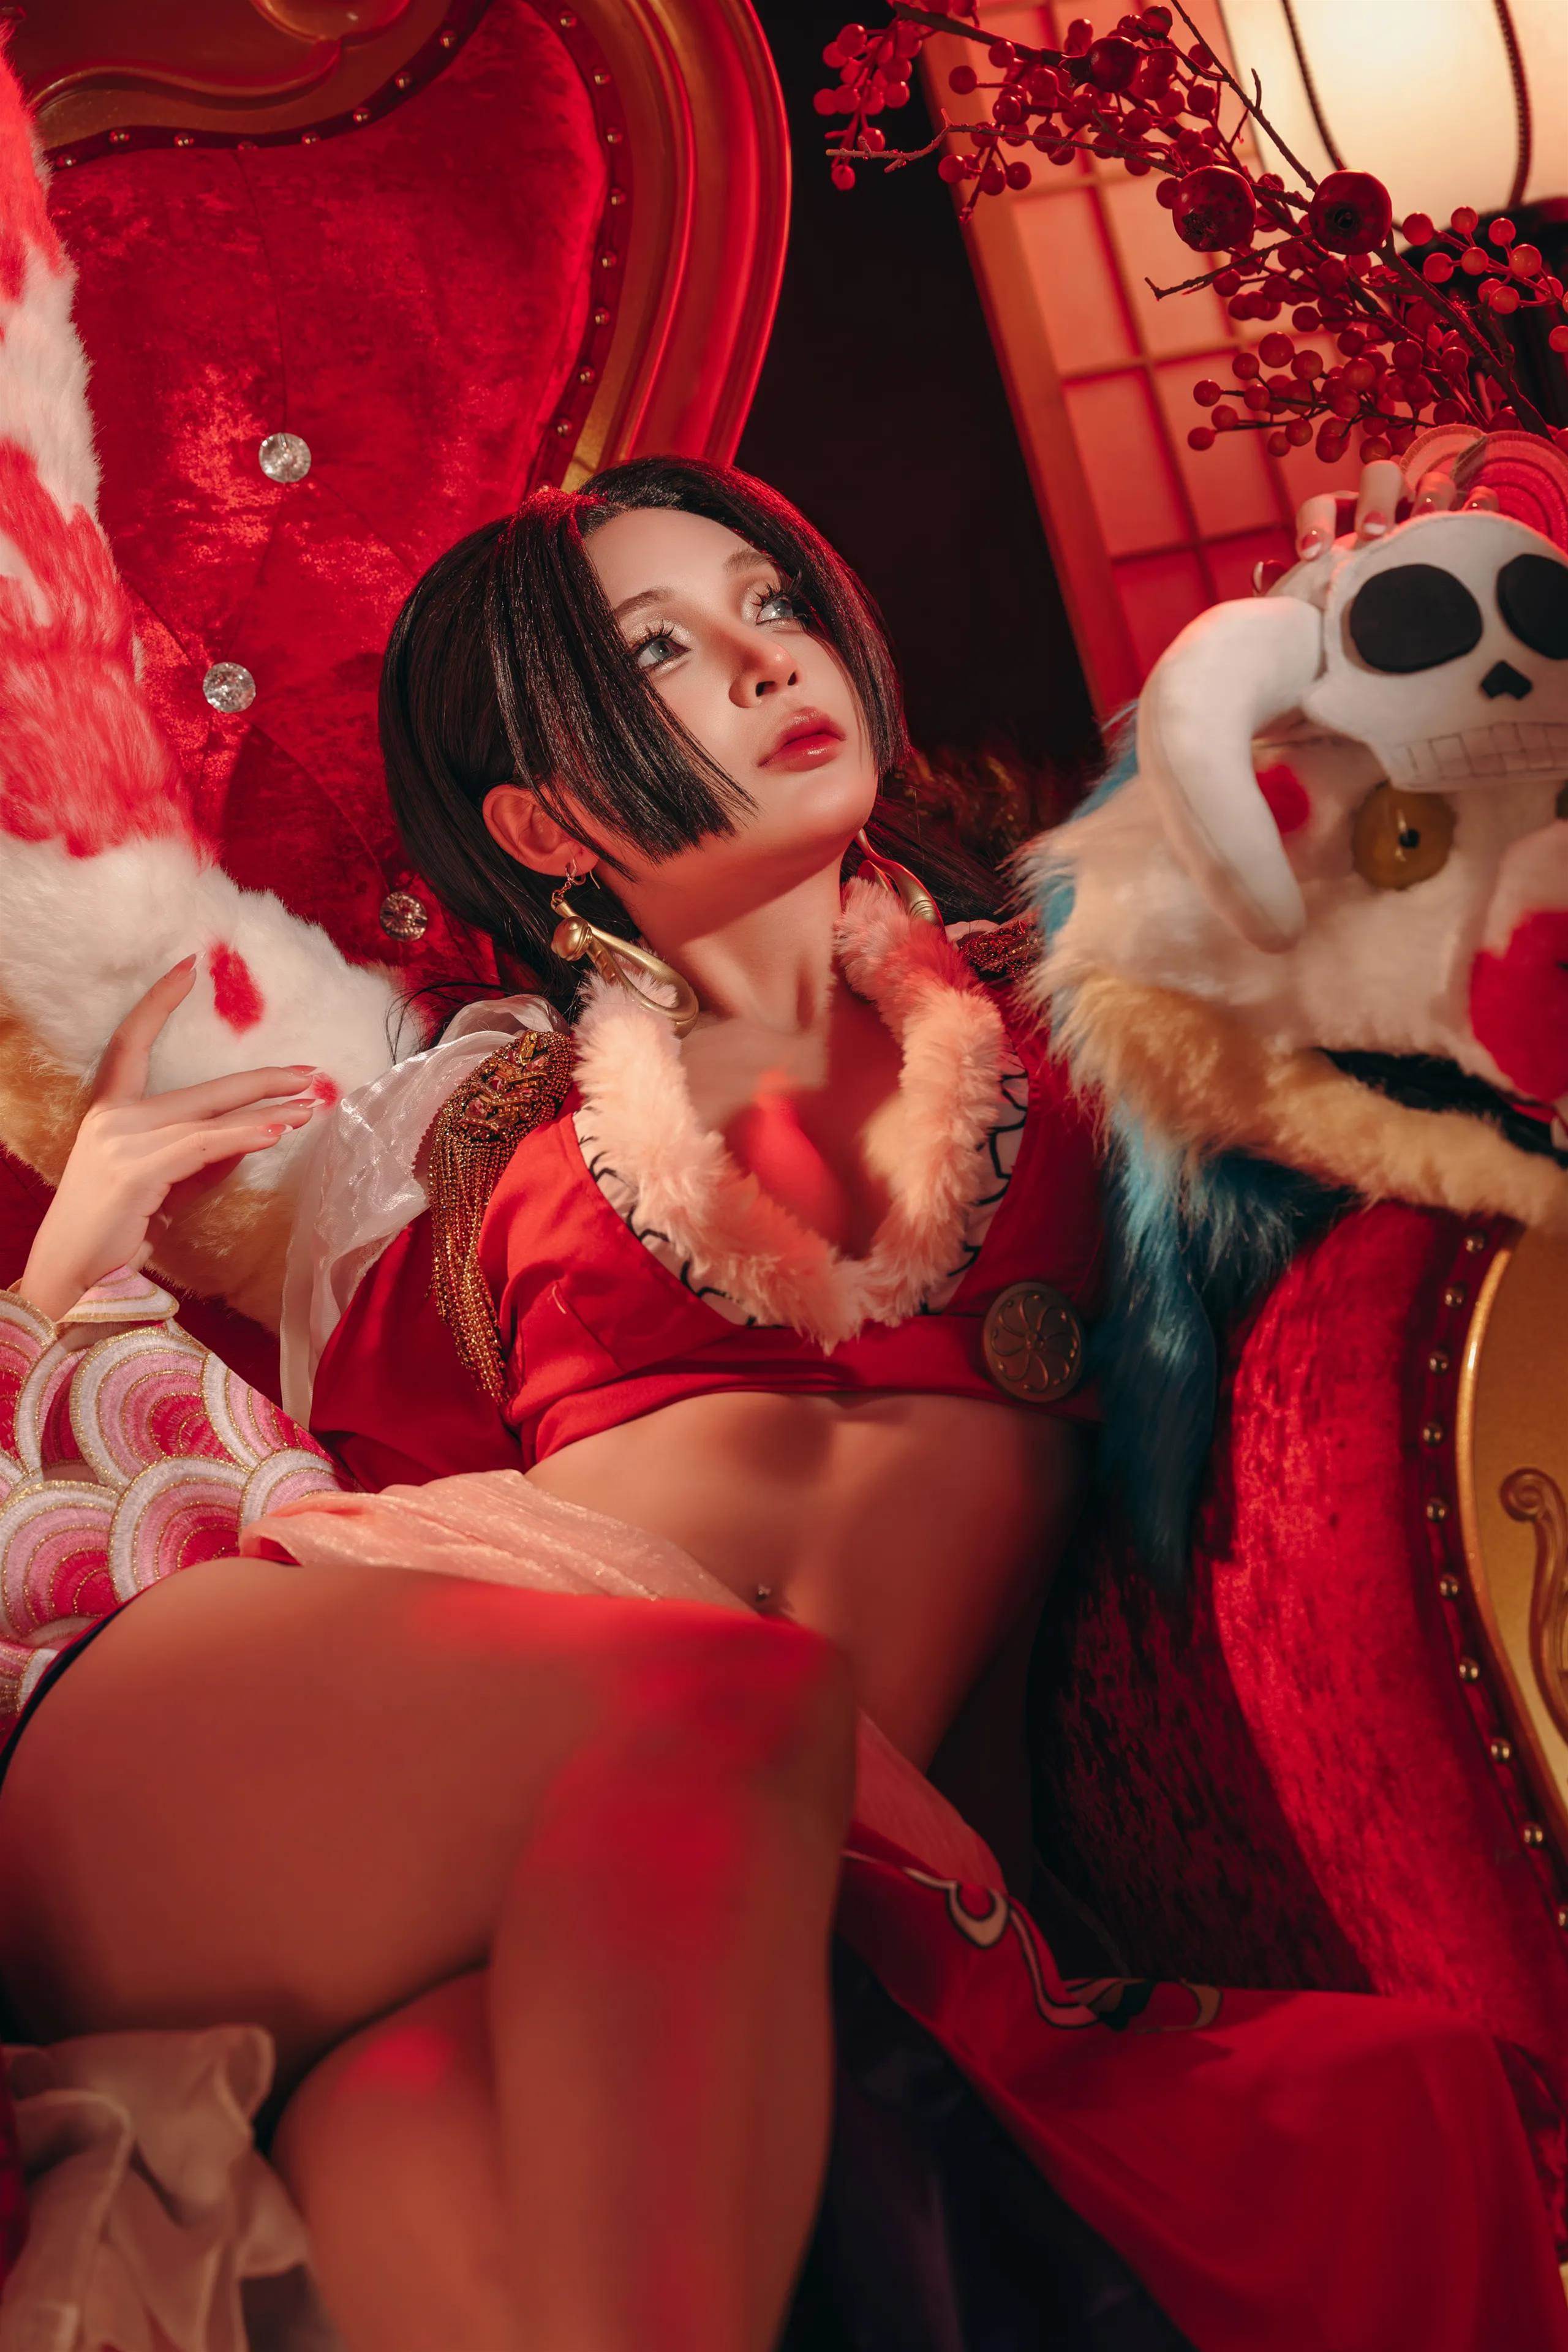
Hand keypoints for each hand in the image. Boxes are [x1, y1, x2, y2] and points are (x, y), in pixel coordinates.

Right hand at [17, 958, 320, 1322]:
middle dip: (261, 1080)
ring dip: (266, 1112)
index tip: (188, 967)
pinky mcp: (135, 1169)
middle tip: (310, 1073)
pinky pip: (202, 1146)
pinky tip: (275, 1132)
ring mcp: (121, 1141)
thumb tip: (253, 1132)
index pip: (129, 1042)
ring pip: (210, 1116)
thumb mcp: (165, 1185)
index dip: (157, 1002)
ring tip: (309, 1106)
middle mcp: (112, 1118)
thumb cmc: (115, 1232)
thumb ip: (202, 1158)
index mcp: (109, 1111)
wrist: (72, 1276)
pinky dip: (243, 1136)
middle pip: (200, 1086)